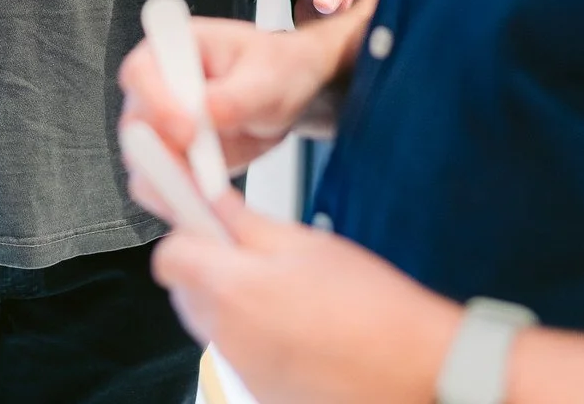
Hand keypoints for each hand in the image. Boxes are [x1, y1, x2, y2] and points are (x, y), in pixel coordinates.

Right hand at [119, 13, 355, 176]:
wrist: (287, 92)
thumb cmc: (274, 69)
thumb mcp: (267, 78)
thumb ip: (236, 96)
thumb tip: (205, 113)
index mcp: (171, 49)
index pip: (141, 73)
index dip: (156, 102)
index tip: (189, 130)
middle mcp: (157, 87)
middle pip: (135, 124)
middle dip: (161, 153)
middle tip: (197, 174)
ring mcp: (162, 126)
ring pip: (144, 161)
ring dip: (170, 181)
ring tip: (206, 194)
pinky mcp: (175, 159)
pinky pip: (163, 185)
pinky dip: (179, 198)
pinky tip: (205, 204)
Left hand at [152, 189, 459, 403]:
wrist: (416, 373)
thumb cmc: (373, 308)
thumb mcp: (305, 243)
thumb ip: (245, 221)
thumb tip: (210, 199)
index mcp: (233, 292)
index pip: (168, 258)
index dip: (186, 231)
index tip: (203, 216)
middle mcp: (228, 340)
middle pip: (184, 291)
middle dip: (207, 264)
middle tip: (251, 248)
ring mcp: (243, 374)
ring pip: (211, 322)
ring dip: (230, 299)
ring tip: (283, 287)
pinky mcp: (261, 395)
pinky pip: (238, 353)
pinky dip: (253, 334)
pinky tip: (296, 322)